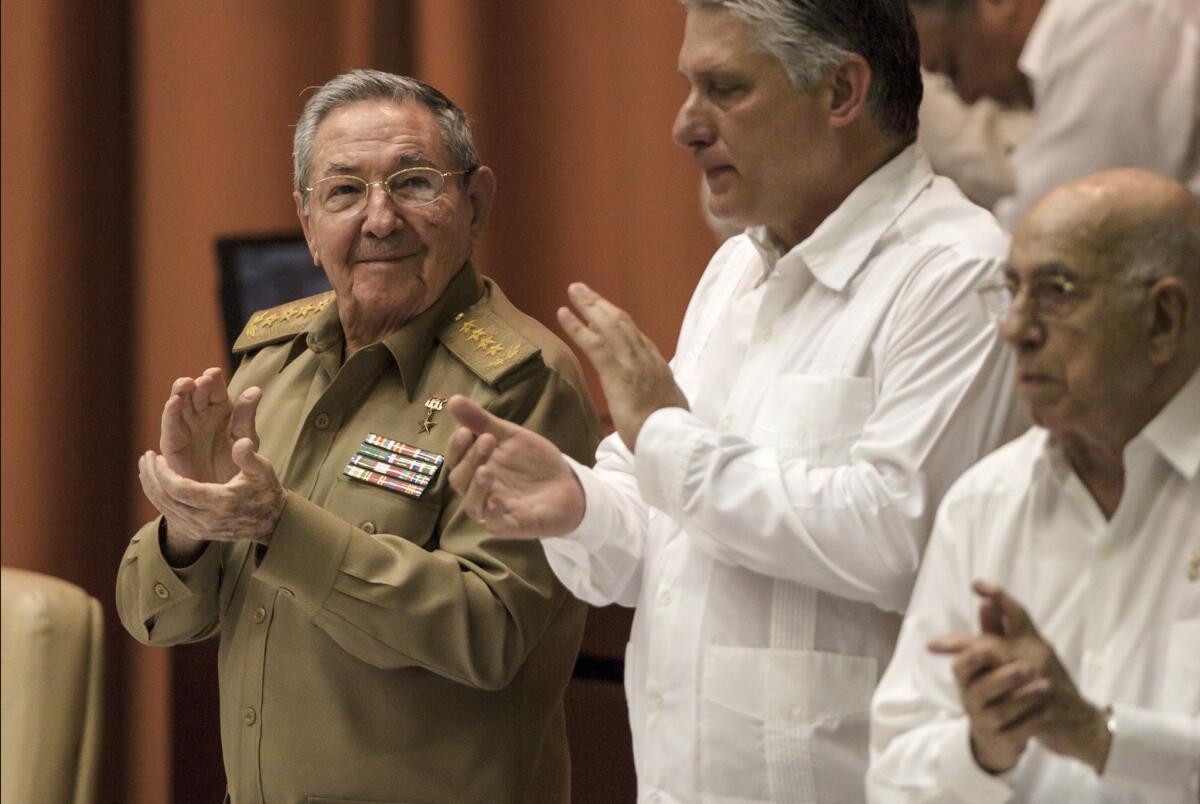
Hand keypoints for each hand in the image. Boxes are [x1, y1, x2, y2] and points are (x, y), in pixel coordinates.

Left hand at [138, 436, 286, 563]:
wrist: (271, 522)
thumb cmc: (265, 491)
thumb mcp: (263, 470)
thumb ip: (249, 456)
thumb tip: (242, 442)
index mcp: (220, 502)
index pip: (179, 489)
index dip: (163, 473)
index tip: (157, 456)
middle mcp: (206, 520)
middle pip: (166, 499)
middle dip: (151, 477)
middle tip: (145, 457)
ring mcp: (200, 529)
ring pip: (165, 509)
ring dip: (151, 487)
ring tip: (145, 467)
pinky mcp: (197, 533)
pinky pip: (170, 515)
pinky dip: (158, 498)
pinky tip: (155, 483)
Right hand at [159, 367, 261, 482]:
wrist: (227, 493)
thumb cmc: (238, 464)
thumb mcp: (245, 437)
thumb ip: (247, 415)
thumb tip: (256, 389)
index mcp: (220, 410)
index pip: (215, 390)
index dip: (213, 381)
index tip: (215, 373)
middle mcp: (200, 415)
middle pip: (196, 393)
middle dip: (197, 385)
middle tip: (203, 379)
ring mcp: (185, 427)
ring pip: (180, 405)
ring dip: (180, 393)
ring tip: (185, 383)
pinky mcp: (173, 443)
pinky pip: (170, 426)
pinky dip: (170, 413)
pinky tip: (173, 402)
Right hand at [445, 396, 585, 537]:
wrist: (569, 483)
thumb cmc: (534, 462)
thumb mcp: (510, 436)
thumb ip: (482, 421)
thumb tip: (452, 399)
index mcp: (476, 469)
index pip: (455, 461)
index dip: (456, 448)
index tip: (465, 431)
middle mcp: (481, 491)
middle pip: (461, 481)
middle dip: (471, 459)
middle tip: (488, 440)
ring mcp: (496, 510)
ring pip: (473, 505)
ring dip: (477, 487)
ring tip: (486, 470)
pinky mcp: (514, 526)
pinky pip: (497, 525)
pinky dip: (494, 514)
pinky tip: (497, 500)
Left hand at [557, 283, 687, 451]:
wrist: (670, 438)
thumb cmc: (669, 430)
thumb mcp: (669, 406)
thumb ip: (660, 396)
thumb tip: (659, 398)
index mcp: (656, 364)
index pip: (635, 334)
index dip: (617, 319)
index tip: (604, 310)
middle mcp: (645, 356)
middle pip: (621, 321)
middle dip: (601, 303)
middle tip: (583, 290)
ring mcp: (631, 361)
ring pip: (608, 324)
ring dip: (589, 305)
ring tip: (574, 290)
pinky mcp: (616, 371)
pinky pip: (593, 343)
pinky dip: (576, 326)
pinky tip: (563, 313)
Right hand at [928, 630, 1046, 772]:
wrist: (1003, 737)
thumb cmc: (998, 691)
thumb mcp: (997, 661)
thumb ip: (993, 631)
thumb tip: (987, 600)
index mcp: (968, 677)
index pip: (962, 663)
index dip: (970, 654)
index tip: (983, 648)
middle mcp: (971, 699)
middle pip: (979, 688)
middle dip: (1002, 677)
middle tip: (1026, 667)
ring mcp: (986, 722)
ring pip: (1001, 711)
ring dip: (1025, 697)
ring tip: (1045, 686)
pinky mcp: (1004, 741)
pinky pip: (1018, 733)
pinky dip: (1034, 722)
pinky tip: (1047, 712)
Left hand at [930, 581, 1112, 774]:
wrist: (1080, 722)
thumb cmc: (1045, 681)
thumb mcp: (1027, 653)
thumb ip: (1002, 632)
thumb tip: (983, 603)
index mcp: (1032, 641)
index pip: (1017, 613)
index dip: (999, 596)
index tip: (976, 585)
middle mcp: (1036, 656)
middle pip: (994, 644)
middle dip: (963, 644)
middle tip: (934, 644)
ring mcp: (1041, 682)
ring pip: (1000, 673)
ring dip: (974, 671)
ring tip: (952, 668)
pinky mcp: (1042, 707)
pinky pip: (1010, 702)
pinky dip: (995, 700)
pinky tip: (970, 697)